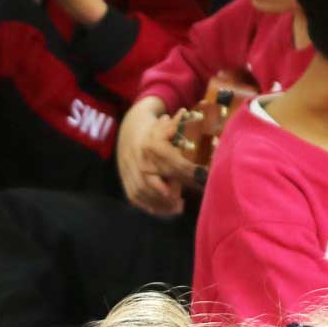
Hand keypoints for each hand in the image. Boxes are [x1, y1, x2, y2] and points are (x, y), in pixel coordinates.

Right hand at [117, 96, 196, 213]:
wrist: (129, 131)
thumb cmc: (155, 130)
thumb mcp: (167, 125)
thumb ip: (177, 126)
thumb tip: (186, 115)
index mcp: (152, 146)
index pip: (174, 164)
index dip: (190, 173)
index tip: (202, 179)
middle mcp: (140, 160)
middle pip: (157, 183)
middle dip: (173, 195)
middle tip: (186, 202)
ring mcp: (130, 172)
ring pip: (146, 193)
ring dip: (162, 204)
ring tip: (178, 208)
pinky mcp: (126, 181)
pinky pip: (136, 198)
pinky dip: (150, 207)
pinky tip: (164, 211)